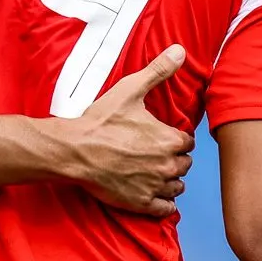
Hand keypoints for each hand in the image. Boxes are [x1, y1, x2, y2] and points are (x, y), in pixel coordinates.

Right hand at [58, 45, 195, 216]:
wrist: (73, 151)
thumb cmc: (100, 121)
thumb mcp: (130, 90)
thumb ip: (158, 71)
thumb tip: (180, 51)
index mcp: (169, 139)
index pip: (188, 142)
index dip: (177, 139)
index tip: (164, 137)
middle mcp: (167, 165)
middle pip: (184, 165)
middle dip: (174, 159)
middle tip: (157, 154)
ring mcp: (154, 186)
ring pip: (177, 186)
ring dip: (170, 180)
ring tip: (155, 172)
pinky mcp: (141, 203)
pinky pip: (166, 209)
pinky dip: (165, 203)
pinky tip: (155, 194)